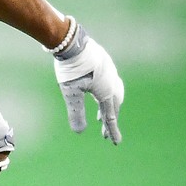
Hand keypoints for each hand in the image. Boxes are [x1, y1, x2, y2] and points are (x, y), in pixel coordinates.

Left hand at [53, 25, 123, 144]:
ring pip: (114, 94)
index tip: (115, 143)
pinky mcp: (106, 65)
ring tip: (100, 116)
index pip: (110, 116)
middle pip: (114, 106)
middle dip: (109, 120)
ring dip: (109, 107)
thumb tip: (79, 132)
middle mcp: (112, 82)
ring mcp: (111, 73)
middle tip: (104, 134)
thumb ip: (76, 112)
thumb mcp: (70, 92)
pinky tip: (97, 93)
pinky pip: (111, 84)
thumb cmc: (70, 68)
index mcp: (107, 92)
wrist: (72, 42)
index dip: (112, 130)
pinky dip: (107, 95)